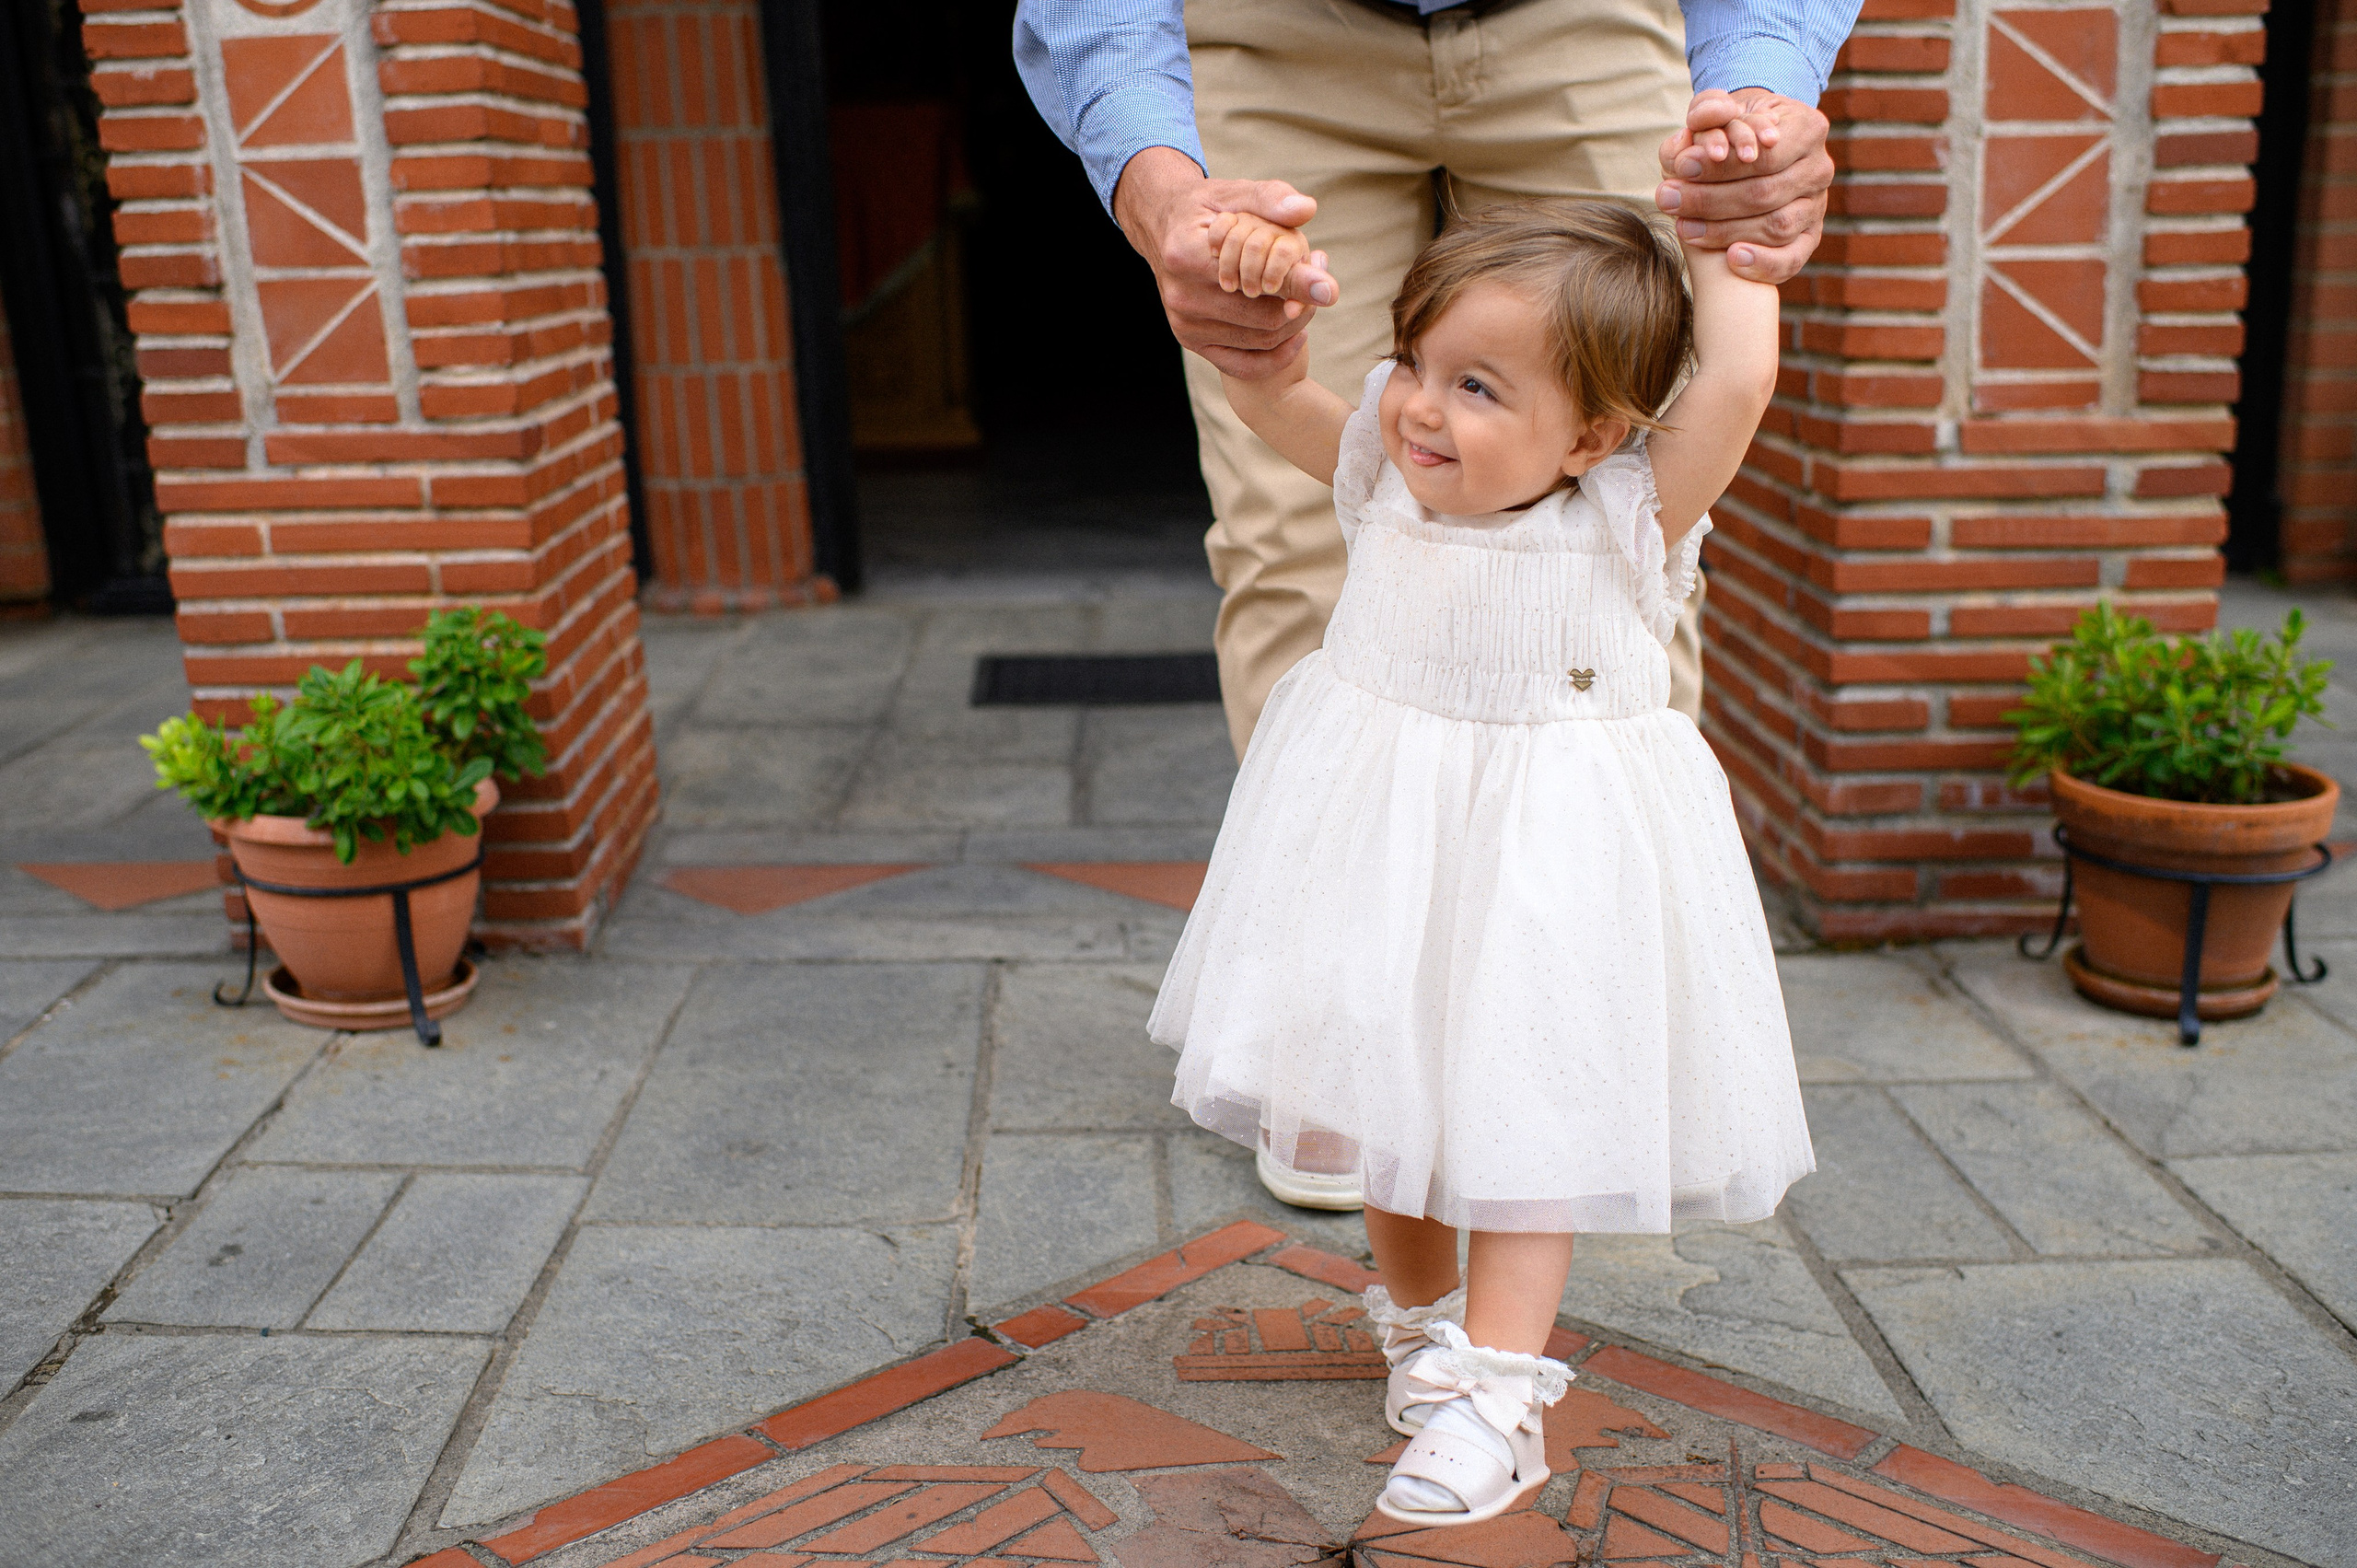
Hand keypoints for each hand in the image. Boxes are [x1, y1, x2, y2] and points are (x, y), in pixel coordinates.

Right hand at [1113, 147, 1338, 379]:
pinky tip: (1295, 335)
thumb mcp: (1234, 192)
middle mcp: (1183, 297)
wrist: (1162, 229)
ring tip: (1305, 300)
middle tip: (1318, 285)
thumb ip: (1270, 198)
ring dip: (1293, 324)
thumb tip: (1305, 209)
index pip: (1257, 280)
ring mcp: (1184, 324)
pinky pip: (1242, 364)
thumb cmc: (1205, 209)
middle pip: (1265, 317)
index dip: (1297, 284)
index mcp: (1188, 256)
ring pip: (1261, 340)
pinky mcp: (1189, 341)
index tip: (1329, 289)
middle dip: (1300, 304)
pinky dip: (1275, 356)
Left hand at [1653, 89, 1832, 284]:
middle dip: (1711, 199)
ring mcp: (1817, 205)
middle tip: (1667, 199)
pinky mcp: (1810, 236)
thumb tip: (1695, 127)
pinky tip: (1731, 259)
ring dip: (1725, 231)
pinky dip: (1763, 263)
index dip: (1721, 165)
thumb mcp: (1718, 111)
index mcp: (1808, 128)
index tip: (1681, 167)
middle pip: (1765, 193)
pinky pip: (1792, 258)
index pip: (1764, 154)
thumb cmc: (1731, 131)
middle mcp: (1819, 167)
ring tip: (1684, 228)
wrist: (1753, 153)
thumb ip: (1705, 111)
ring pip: (1776, 226)